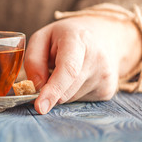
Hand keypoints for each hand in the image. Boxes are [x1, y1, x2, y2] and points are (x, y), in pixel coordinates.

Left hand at [24, 15, 140, 114]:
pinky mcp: (108, 90)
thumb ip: (33, 60)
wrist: (104, 35)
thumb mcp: (43, 37)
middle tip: (46, 73)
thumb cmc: (67, 36)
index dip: (53, 90)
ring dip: (60, 90)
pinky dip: (70, 92)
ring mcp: (105, 76)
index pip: (68, 69)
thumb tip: (35, 87)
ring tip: (66, 68)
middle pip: (66, 90)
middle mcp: (97, 58)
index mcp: (78, 40)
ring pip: (70, 98)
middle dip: (49, 90)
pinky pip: (78, 100)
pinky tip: (77, 76)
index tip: (40, 107)